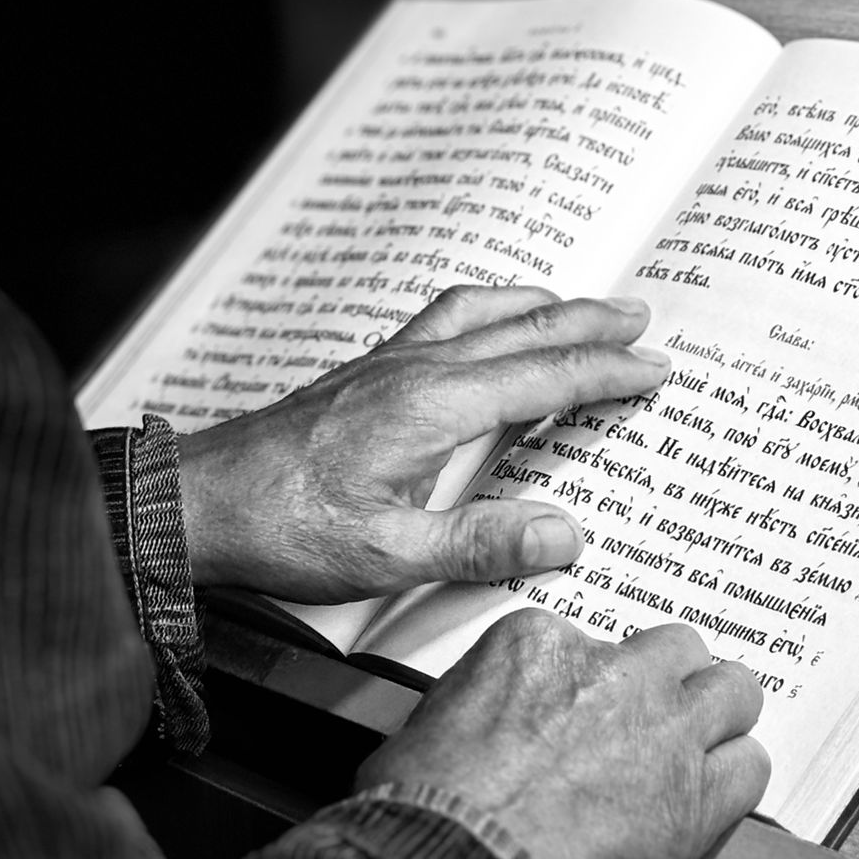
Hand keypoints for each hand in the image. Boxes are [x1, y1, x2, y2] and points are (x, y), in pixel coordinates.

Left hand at [176, 285, 669, 602]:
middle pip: (523, 327)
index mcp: (434, 407)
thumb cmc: (285, 529)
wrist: (199, 500)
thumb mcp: (387, 555)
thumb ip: (480, 543)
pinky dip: (489, 305)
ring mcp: (389, 362)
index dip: (608, 371)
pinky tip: (490, 320)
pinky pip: (445, 316)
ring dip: (541, 303)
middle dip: (590, 320)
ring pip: (483, 312)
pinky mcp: (367, 370)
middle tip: (644, 316)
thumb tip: (567, 535)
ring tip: (583, 304)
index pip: (545, 377)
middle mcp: (417, 369)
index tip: (658, 368)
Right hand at [355, 611, 769, 858]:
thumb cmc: (431, 809)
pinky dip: (736, 776)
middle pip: (674, 649)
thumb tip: (501, 719)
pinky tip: (717, 792)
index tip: (582, 706)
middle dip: (668, 678)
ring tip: (703, 739)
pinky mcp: (696, 796)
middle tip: (653, 712)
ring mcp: (661, 730)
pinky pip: (748, 767)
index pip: (589, 637)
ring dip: (717, 714)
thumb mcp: (439, 715)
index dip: (591, 679)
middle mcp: (610, 674)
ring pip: (730, 691)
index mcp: (539, 643)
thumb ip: (492, 698)